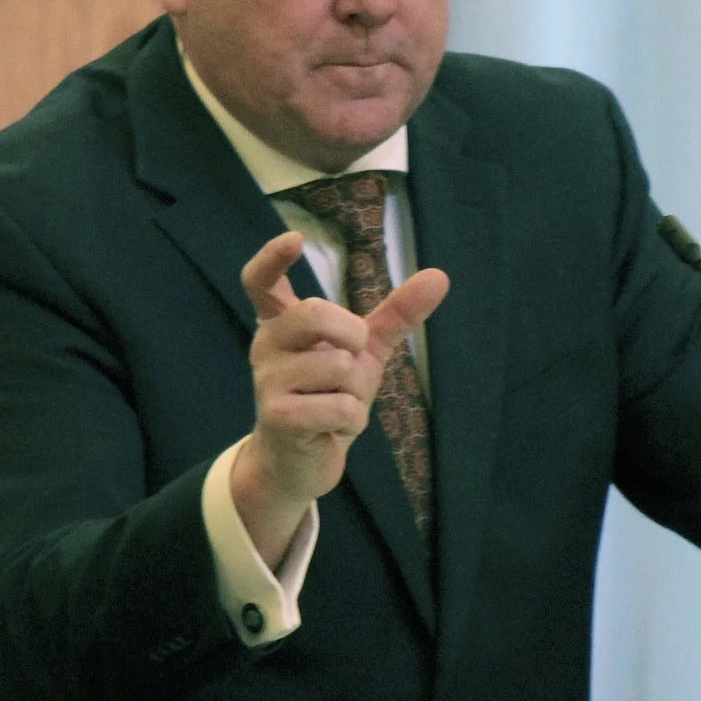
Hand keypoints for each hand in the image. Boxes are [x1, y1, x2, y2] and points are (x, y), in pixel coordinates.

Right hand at [228, 232, 447, 561]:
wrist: (302, 462)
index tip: (295, 238)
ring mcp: (267, 381)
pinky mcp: (277, 417)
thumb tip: (440, 275)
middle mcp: (266, 346)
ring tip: (339, 404)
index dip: (273, 258)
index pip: (260, 281)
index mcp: (281, 323)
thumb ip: (395, 314)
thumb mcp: (364, 352)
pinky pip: (339, 406)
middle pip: (314, 312)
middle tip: (353, 358)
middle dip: (352, 334)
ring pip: (339, 366)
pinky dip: (353, 419)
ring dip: (356, 391)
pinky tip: (335, 428)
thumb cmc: (329, 397)